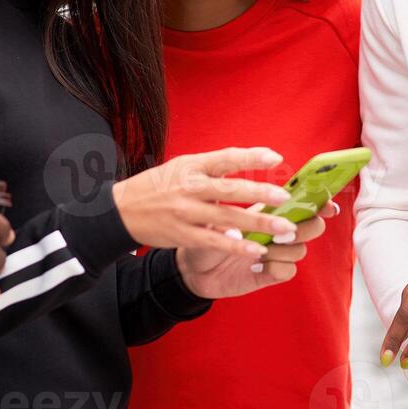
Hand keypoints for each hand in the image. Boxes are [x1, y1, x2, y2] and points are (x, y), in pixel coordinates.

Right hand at [112, 147, 298, 260]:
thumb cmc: (157, 186)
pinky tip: (257, 250)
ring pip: (228, 218)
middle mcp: (190, 187)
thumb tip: (249, 162)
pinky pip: (215, 241)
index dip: (252, 158)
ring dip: (259, 224)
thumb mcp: (181, 167)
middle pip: (231, 190)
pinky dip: (237, 246)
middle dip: (261, 194)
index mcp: (192, 166)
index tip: (276, 158)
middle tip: (286, 199)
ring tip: (285, 229)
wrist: (121, 210)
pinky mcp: (183, 234)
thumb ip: (212, 167)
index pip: (226, 158)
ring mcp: (186, 212)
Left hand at [175, 202, 339, 298]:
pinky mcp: (269, 275)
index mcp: (268, 211)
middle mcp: (276, 231)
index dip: (319, 202)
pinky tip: (256, 264)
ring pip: (300, 249)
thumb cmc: (203, 231)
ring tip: (263, 247)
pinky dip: (276, 267)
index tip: (327, 202)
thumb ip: (232, 201)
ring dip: (285, 247)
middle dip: (308, 225)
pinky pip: (287, 271)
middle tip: (289, 227)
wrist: (191, 265)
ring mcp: (275, 254)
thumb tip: (247, 193)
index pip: (301, 203)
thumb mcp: (215, 211)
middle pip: (311, 227)